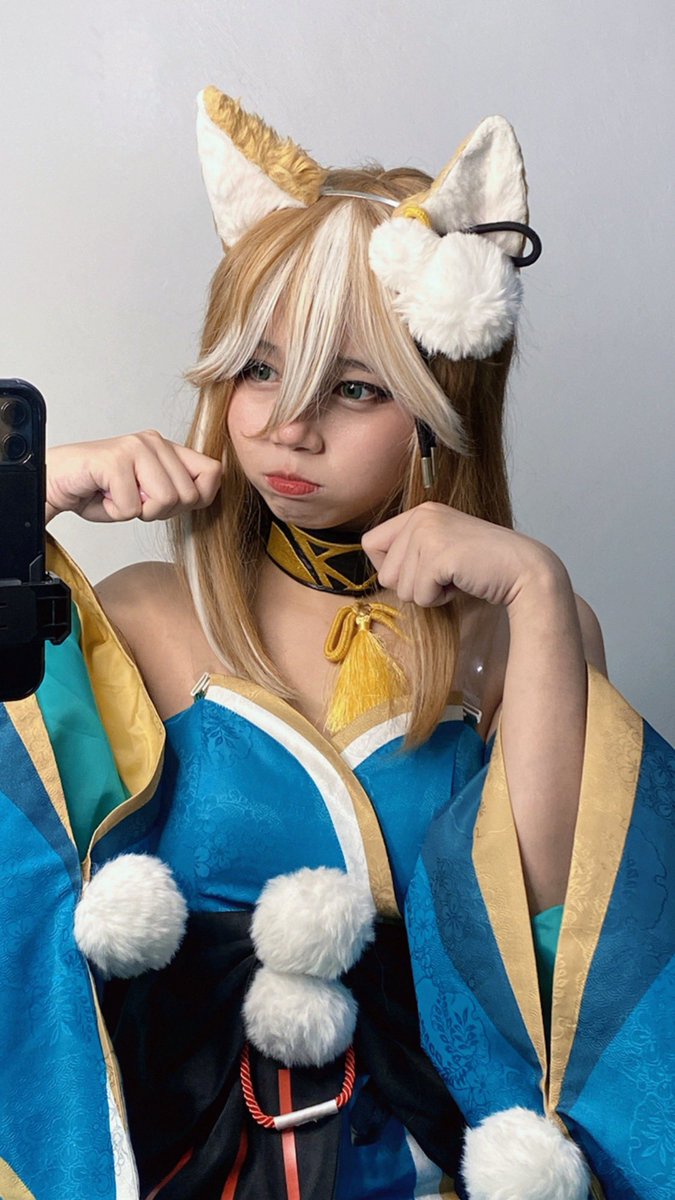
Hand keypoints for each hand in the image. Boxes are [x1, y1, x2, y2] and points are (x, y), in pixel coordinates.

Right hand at [46, 431, 221, 523]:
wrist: (57, 484)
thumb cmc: (100, 490)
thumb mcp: (150, 494)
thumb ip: (179, 491)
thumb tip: (207, 494)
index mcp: (167, 447)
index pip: (213, 472)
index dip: (198, 498)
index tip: (168, 503)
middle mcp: (154, 442)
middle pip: (188, 496)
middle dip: (160, 511)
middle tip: (133, 501)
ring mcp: (134, 448)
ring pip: (164, 501)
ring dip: (137, 511)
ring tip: (118, 496)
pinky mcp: (114, 461)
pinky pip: (132, 508)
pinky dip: (114, 513)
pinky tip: (103, 495)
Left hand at [361, 501, 563, 609]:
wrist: (523, 571)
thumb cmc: (482, 567)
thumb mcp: (440, 550)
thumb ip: (411, 553)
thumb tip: (382, 575)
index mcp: (419, 512)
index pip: (370, 543)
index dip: (390, 568)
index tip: (421, 571)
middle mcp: (421, 516)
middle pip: (385, 573)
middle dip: (414, 586)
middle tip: (447, 576)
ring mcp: (429, 533)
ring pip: (401, 588)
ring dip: (428, 594)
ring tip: (456, 578)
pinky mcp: (439, 554)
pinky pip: (420, 595)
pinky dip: (439, 600)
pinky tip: (461, 583)